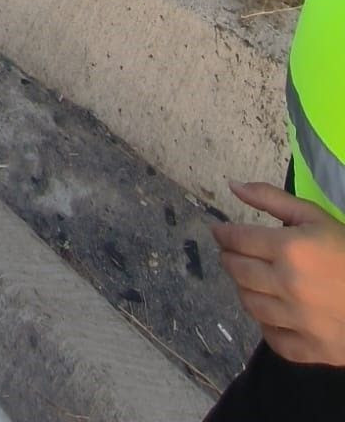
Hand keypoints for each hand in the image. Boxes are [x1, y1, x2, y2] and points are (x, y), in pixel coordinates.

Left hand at [212, 181, 344, 365]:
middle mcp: (287, 285)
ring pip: (249, 304)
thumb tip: (232, 186)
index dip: (224, 235)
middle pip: (238, 271)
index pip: (238, 240)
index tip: (220, 233)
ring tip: (249, 278)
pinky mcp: (309, 349)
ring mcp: (297, 321)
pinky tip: (271, 311)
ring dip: (244, 288)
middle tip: (231, 254)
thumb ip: (271, 199)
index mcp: (289, 249)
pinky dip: (266, 323)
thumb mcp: (314, 216)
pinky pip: (271, 337)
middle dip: (229, 258)